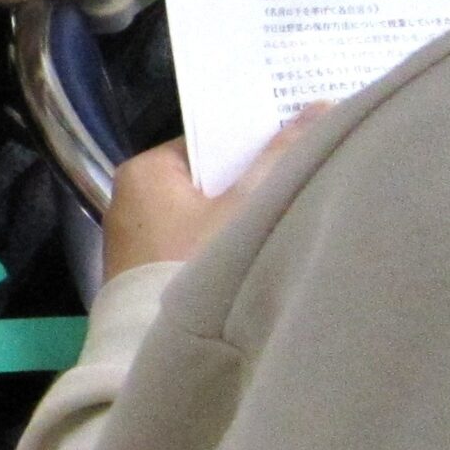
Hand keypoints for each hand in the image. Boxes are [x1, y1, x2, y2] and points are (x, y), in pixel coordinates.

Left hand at [101, 105, 329, 279]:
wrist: (151, 342)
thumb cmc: (197, 263)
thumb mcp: (246, 206)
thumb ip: (280, 158)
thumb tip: (319, 107)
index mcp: (145, 170)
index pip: (207, 143)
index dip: (251, 143)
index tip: (294, 143)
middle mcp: (130, 197)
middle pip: (203, 177)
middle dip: (245, 181)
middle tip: (298, 175)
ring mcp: (134, 236)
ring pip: (197, 212)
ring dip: (233, 214)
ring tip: (282, 210)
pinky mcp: (141, 268)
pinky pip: (186, 240)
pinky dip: (215, 241)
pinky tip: (251, 247)